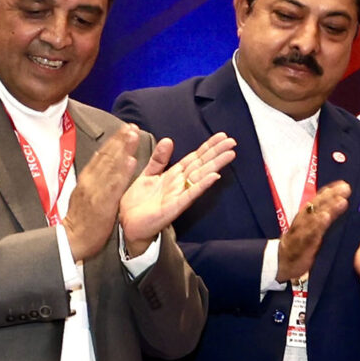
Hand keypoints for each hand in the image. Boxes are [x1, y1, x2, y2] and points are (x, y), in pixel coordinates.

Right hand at [62, 126, 143, 261]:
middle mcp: (90, 182)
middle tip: (132, 126)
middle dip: (120, 140)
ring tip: (133, 136)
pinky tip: (131, 161)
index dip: (113, 142)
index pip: (101, 156)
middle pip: (106, 157)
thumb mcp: (82, 193)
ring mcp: (96, 192)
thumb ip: (92, 177)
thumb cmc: (80, 219)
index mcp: (87, 179)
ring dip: (123, 149)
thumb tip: (100, 160)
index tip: (124, 129)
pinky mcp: (103, 204)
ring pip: (111, 166)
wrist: (72, 239)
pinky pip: (114, 186)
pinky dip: (122, 172)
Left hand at [118, 130, 235, 256]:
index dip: (208, 146)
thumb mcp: (147, 175)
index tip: (222, 135)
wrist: (127, 225)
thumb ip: (159, 159)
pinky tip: (214, 177)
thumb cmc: (138, 202)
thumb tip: (168, 139)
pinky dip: (202, 185)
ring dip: (215, 165)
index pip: (195, 157)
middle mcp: (180, 184)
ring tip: (230, 154)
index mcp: (174, 175)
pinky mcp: (174, 207)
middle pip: (202, 165)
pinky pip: (190, 194)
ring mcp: (179, 196)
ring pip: (200, 177)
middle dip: (217, 153)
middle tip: (232, 141)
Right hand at [277, 181, 351, 283]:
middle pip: (316, 205)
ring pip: (313, 217)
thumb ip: (322, 222)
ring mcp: (299, 233)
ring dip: (328, 208)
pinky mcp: (298, 245)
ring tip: (341, 201)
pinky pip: (307, 234)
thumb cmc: (299, 248)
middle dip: (331, 196)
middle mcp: (301, 222)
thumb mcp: (311, 234)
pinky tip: (325, 217)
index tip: (343, 184)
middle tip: (346, 188)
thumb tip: (338, 211)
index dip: (329, 192)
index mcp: (305, 218)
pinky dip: (316, 225)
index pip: (317, 202)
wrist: (280, 265)